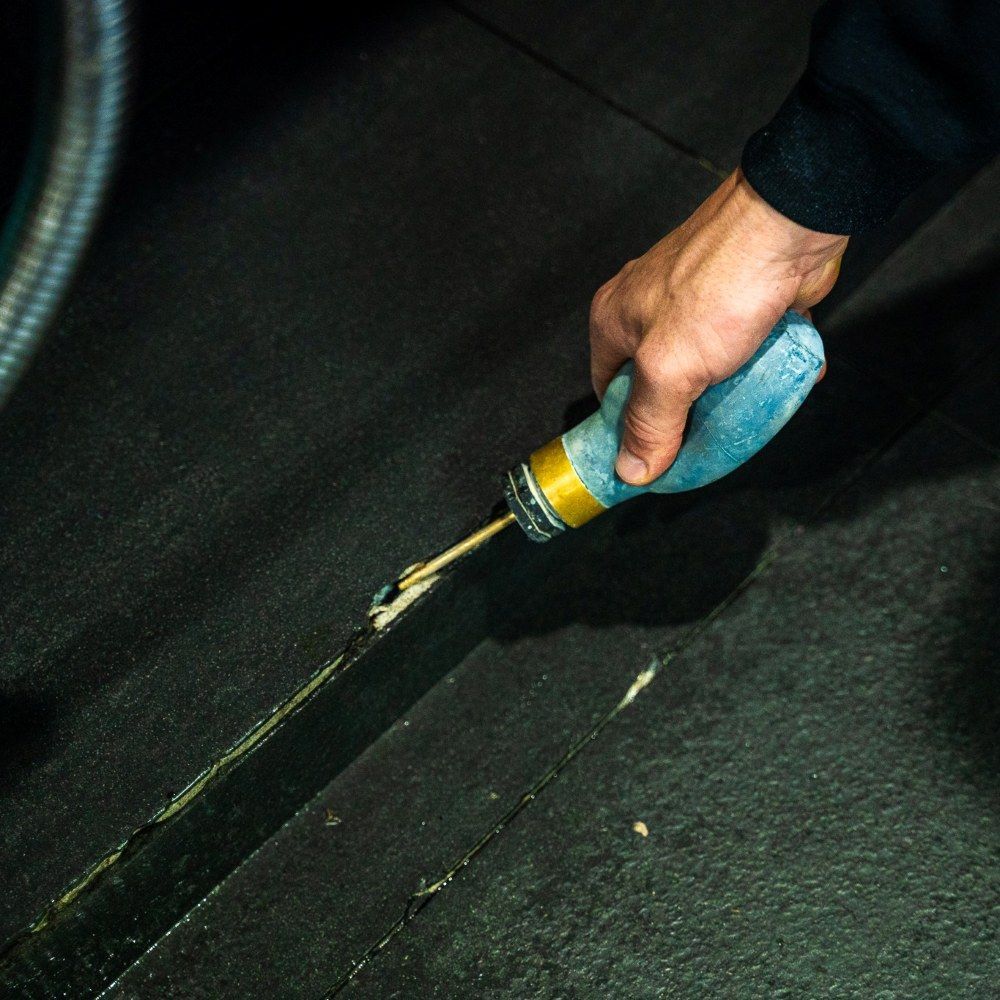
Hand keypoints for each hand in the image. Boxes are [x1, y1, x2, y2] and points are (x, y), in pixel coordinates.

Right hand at [589, 169, 847, 485]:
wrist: (791, 224)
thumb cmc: (720, 287)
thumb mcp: (670, 371)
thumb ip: (648, 424)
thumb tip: (630, 472)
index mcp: (613, 321)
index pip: (607, 392)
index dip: (627, 429)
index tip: (653, 460)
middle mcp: (647, 309)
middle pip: (655, 384)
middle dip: (680, 416)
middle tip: (702, 446)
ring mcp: (695, 303)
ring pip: (702, 369)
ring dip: (722, 396)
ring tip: (742, 418)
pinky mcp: (738, 300)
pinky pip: (741, 351)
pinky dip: (756, 371)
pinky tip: (772, 385)